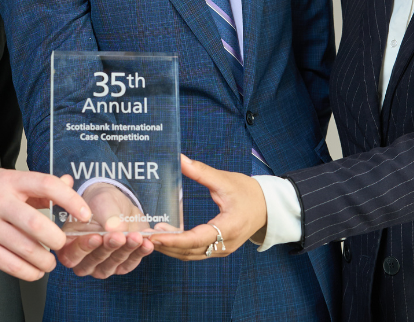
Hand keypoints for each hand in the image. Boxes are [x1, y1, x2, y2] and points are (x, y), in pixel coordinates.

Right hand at [0, 156, 91, 280]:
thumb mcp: (5, 178)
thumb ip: (37, 185)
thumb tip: (69, 184)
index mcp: (9, 180)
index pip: (46, 185)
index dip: (70, 200)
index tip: (84, 212)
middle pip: (37, 223)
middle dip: (57, 239)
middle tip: (63, 244)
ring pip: (24, 248)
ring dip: (44, 260)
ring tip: (50, 263)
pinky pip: (7, 263)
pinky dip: (26, 271)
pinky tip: (33, 271)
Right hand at [53, 183, 153, 277]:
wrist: (119, 204)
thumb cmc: (102, 203)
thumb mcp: (102, 203)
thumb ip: (107, 217)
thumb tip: (115, 229)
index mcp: (70, 244)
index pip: (71, 255)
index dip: (83, 248)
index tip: (97, 236)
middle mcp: (84, 259)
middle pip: (93, 262)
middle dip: (108, 248)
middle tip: (119, 236)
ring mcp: (102, 265)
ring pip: (112, 264)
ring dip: (125, 251)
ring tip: (136, 237)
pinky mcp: (121, 265)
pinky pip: (129, 264)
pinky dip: (139, 254)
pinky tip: (147, 244)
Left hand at [150, 154, 266, 260]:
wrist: (269, 206)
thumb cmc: (249, 193)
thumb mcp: (225, 180)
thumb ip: (201, 172)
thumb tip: (179, 159)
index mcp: (228, 227)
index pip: (196, 239)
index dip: (174, 239)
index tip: (155, 235)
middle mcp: (225, 244)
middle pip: (190, 251)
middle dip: (166, 245)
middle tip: (144, 236)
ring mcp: (223, 249)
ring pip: (192, 255)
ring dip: (171, 248)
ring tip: (151, 236)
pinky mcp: (220, 249)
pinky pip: (197, 252)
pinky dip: (181, 247)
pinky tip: (167, 237)